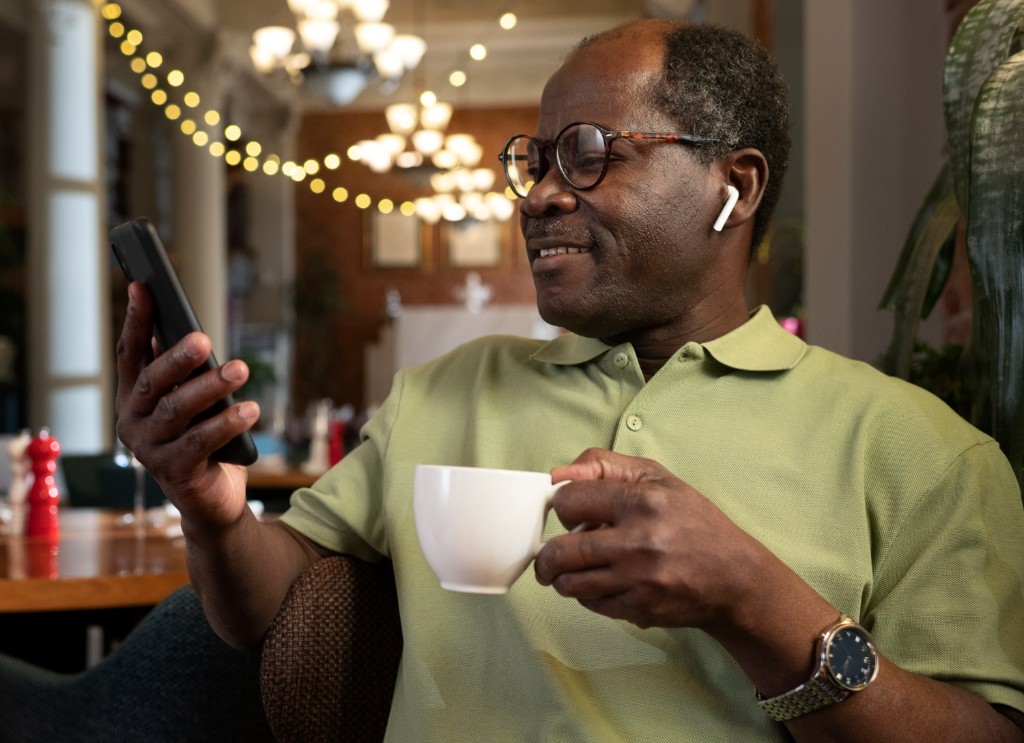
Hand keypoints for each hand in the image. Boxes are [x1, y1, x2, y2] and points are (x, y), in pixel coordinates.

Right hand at [114, 283, 259, 531]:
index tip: (143, 286)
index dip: (136, 320)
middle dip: (178, 358)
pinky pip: (201, 442)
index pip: (130, 353)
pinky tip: (251, 409)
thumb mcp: (194, 403)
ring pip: (177, 410)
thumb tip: (190, 330)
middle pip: (152, 381)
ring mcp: (149, 449)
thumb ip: (186, 373)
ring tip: (240, 370)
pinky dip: (227, 423)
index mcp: (133, 398)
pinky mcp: (173, 472)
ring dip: (210, 388)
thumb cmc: (204, 442)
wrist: (213, 502)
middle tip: (204, 338)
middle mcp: (132, 422)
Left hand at [534, 448, 778, 631]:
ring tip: (570, 570)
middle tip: (550, 555)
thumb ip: (603, 465)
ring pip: (570, 583)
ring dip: (562, 577)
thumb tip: (558, 475)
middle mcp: (640, 541)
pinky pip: (591, 604)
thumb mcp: (657, 477)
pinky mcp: (641, 608)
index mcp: (642, 501)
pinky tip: (601, 583)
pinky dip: (587, 595)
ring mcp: (640, 579)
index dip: (563, 506)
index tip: (571, 513)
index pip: (569, 500)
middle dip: (548, 555)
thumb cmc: (694, 522)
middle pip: (560, 551)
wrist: (735, 577)